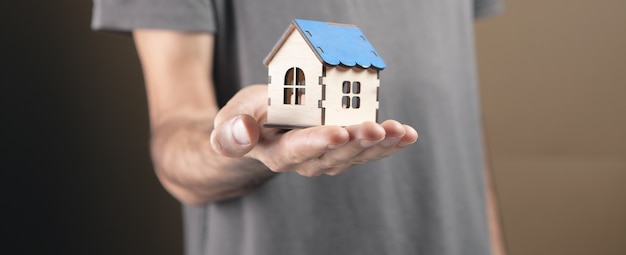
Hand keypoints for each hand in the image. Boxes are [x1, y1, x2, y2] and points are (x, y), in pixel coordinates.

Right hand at [210, 85, 417, 175]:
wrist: (260, 128)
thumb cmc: (246, 119)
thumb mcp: (229, 119)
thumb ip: (231, 132)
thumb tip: (244, 132)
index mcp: (276, 153)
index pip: (297, 150)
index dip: (318, 141)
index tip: (338, 131)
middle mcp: (305, 162)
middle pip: (334, 155)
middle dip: (357, 142)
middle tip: (375, 128)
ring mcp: (327, 158)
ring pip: (356, 155)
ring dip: (380, 144)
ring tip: (399, 131)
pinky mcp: (344, 150)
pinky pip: (368, 151)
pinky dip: (389, 143)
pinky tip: (406, 136)